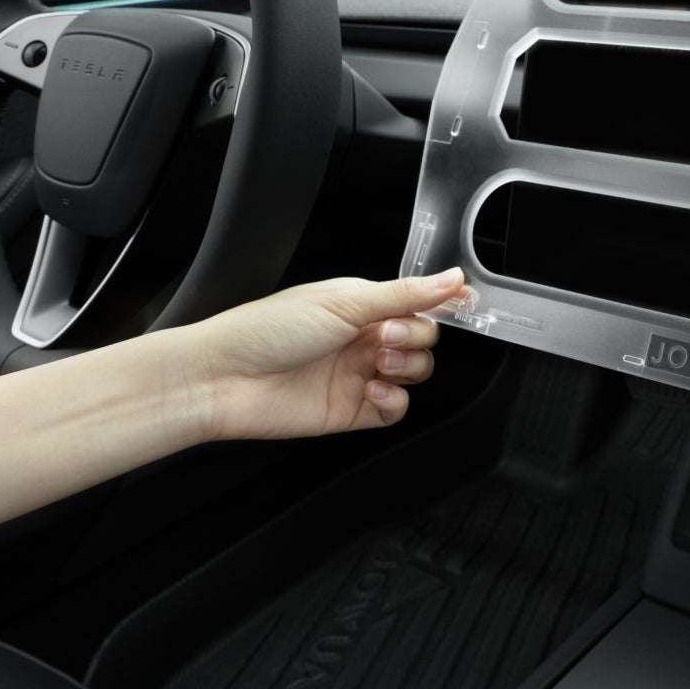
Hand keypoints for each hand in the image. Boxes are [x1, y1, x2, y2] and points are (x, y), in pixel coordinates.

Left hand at [175, 269, 465, 441]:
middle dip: (417, 336)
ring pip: (416, 372)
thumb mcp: (343, 301)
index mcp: (362, 304)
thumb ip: (405, 294)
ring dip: (407, 366)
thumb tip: (452, 278)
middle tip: (386, 336)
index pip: (419, 301)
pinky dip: (393, 401)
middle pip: (425, 338)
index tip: (464, 303)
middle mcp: (364, 337)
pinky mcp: (353, 410)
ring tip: (376, 364)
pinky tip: (372, 391)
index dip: (443, 303)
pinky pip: (396, 409)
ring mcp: (360, 374)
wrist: (224, 380)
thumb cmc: (267, 330)